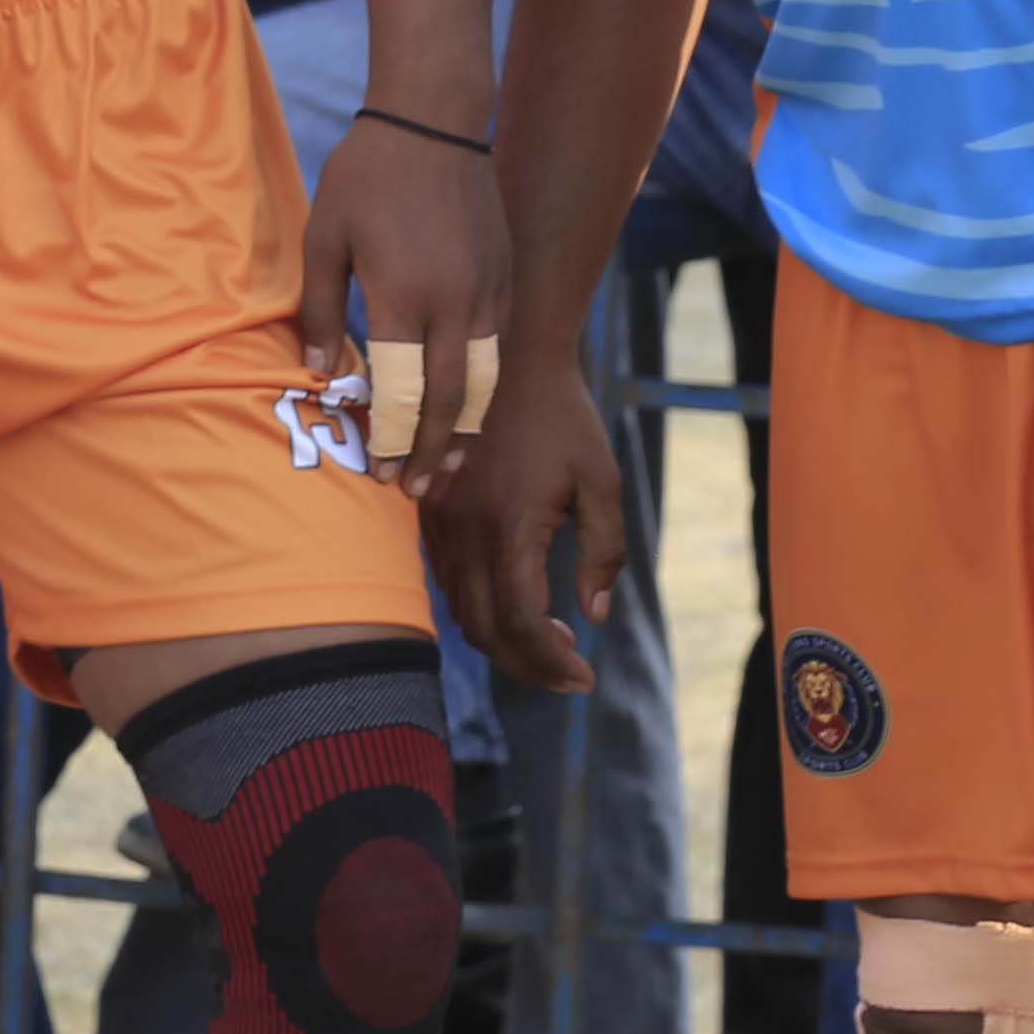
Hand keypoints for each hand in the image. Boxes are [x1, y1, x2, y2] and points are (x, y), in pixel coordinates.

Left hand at [294, 117, 509, 493]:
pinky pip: (499, 351)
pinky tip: (464, 410)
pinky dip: (483, 392)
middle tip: (412, 489)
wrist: (434, 121)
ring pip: (485, 384)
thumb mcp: (325, 238)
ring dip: (463, 432)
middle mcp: (456, 303)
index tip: (379, 473)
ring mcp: (488, 292)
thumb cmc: (368, 176)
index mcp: (405, 296)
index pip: (402, 393)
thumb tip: (322, 375)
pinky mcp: (504, 278)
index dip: (390, 440)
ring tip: (444, 467)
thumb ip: (321, 310)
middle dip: (429, 453)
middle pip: (449, 402)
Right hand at [427, 352, 627, 695]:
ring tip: (550, 643)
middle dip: (528, 666)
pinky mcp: (430, 511)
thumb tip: (592, 617)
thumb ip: (603, 554)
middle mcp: (464, 530)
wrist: (508, 356)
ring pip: (460, 612)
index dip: (552, 662)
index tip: (585, 677)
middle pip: (485, 631)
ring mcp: (439, 521)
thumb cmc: (565, 419)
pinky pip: (446, 581)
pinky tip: (514, 603)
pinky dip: (477, 609)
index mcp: (509, 527)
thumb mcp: (602, 483)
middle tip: (569, 673)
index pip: (522, 624)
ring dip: (501, 641)